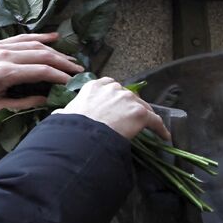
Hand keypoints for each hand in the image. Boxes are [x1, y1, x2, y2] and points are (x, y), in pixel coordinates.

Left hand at [0, 33, 83, 117]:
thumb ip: (23, 105)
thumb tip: (46, 100)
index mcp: (5, 73)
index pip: (41, 71)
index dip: (60, 76)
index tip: (73, 83)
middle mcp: (4, 55)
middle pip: (42, 55)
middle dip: (63, 63)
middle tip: (79, 71)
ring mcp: (0, 47)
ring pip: (34, 44)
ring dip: (55, 50)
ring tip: (71, 59)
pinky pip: (22, 38)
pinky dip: (39, 37)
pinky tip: (54, 38)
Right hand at [56, 76, 170, 140]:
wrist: (84, 135)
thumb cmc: (72, 126)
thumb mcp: (64, 114)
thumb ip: (64, 111)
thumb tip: (58, 114)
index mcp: (94, 86)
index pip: (108, 85)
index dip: (113, 96)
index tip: (115, 104)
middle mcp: (113, 88)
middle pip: (127, 95)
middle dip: (129, 105)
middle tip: (129, 117)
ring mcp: (128, 99)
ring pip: (142, 106)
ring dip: (144, 115)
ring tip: (148, 126)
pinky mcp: (140, 113)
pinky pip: (155, 121)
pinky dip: (160, 129)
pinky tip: (164, 137)